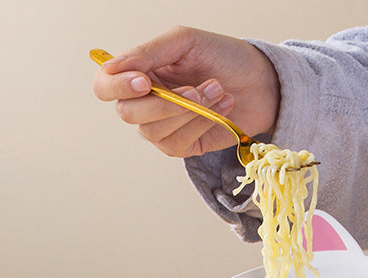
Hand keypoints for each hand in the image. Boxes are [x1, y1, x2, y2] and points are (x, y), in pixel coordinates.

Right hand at [92, 26, 280, 157]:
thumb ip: (148, 52)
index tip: (144, 81)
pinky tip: (221, 108)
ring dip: (191, 111)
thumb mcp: (185, 42)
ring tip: (217, 90)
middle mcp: (146, 102)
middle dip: (165, 103)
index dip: (117, 86)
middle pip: (129, 114)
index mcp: (139, 73)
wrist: (261, 81)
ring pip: (154, 131)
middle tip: (197, 88)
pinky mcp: (185, 146)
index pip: (105, 86)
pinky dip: (201, 125)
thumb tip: (112, 65)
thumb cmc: (224, 57)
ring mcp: (164, 127)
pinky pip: (178, 144)